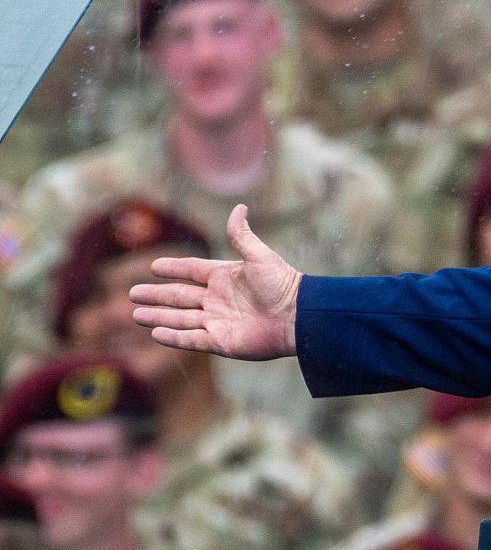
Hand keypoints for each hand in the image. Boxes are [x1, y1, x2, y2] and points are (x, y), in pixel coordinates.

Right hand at [130, 205, 301, 360]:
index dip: (173, 268)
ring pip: (180, 318)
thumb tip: (239, 207)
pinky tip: (155, 332)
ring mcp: (218, 322)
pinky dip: (173, 337)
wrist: (298, 317)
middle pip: (180, 297)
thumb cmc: (282, 285)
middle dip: (157, 295)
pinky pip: (191, 339)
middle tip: (132, 293)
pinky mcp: (221, 342)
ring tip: (135, 314)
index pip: (192, 270)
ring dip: (158, 316)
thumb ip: (241, 235)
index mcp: (226, 277)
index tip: (153, 266)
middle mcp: (218, 300)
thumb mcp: (259, 256)